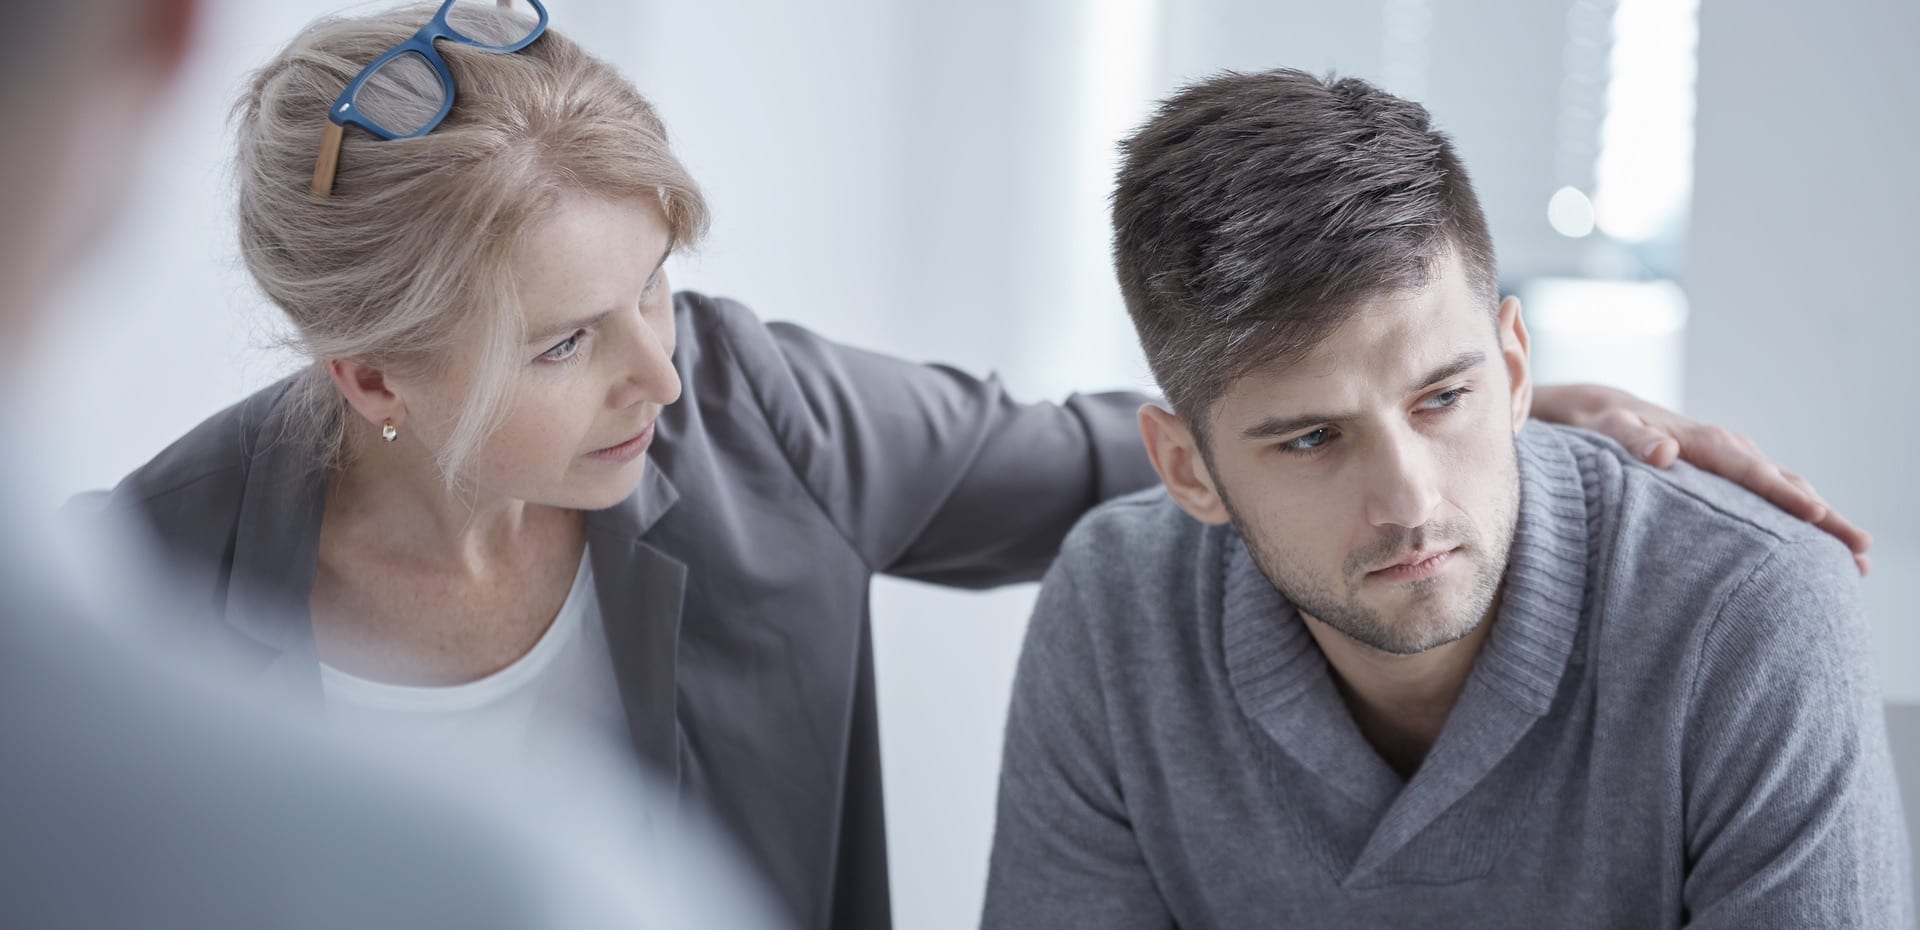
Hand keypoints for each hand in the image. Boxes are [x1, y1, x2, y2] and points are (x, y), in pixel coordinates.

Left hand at [1531, 383, 1871, 574]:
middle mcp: (1722, 447)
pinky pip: (1766, 494)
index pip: (1749, 471)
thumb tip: (1663, 449)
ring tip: (1853, 561)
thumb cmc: (1594, 424)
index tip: (1817, 517)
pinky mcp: (1721, 474)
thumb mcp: (1602, 428)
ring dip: (1819, 520)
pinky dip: (1794, 514)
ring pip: (1782, 488)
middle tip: (1860, 552)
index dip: (1782, 494)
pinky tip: (1810, 547)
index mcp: (1700, 440)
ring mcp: (1726, 460)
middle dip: (1823, 516)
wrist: (1592, 410)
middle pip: (1782, 482)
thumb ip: (1629, 437)